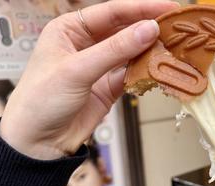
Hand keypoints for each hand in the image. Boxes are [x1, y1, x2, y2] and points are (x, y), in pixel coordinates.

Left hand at [0, 0, 177, 159]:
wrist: (38, 143)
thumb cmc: (40, 101)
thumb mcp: (77, 70)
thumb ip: (115, 50)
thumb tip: (148, 30)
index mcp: (70, 29)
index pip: (111, 11)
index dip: (141, 8)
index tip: (167, 8)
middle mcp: (86, 44)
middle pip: (125, 30)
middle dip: (149, 28)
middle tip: (176, 28)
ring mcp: (100, 66)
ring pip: (131, 52)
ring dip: (151, 50)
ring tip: (174, 47)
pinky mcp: (109, 87)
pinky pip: (133, 74)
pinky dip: (146, 72)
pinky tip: (160, 68)